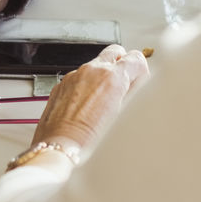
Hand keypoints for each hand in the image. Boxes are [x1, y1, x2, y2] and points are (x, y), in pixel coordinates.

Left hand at [31, 44, 149, 157]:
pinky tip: (88, 107)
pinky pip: (80, 77)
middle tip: (125, 86)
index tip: (140, 82)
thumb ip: (134, 94)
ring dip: (103, 76)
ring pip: (96, 65)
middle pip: (115, 52)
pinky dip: (87, 85)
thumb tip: (139, 85)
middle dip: (122, 65)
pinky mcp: (61, 85)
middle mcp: (91, 71)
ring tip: (105, 103)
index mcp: (112, 77)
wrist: (60, 149)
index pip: (136, 57)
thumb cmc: (90, 141)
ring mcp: (74, 76)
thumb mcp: (124, 117)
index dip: (141, 70)